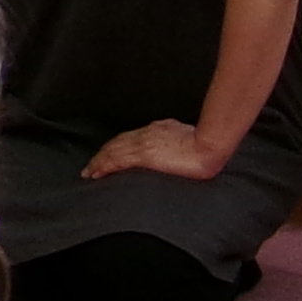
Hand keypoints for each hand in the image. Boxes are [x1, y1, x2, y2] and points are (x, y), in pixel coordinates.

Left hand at [85, 120, 222, 183]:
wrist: (212, 146)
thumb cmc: (209, 145)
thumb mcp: (191, 139)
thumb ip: (180, 142)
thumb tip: (180, 151)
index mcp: (161, 128)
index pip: (133, 138)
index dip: (119, 146)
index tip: (110, 154)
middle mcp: (149, 132)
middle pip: (119, 142)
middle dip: (105, 153)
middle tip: (92, 165)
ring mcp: (145, 142)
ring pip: (114, 150)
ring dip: (100, 160)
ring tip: (90, 171)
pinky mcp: (144, 154)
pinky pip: (117, 159)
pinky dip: (103, 165)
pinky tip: (95, 172)